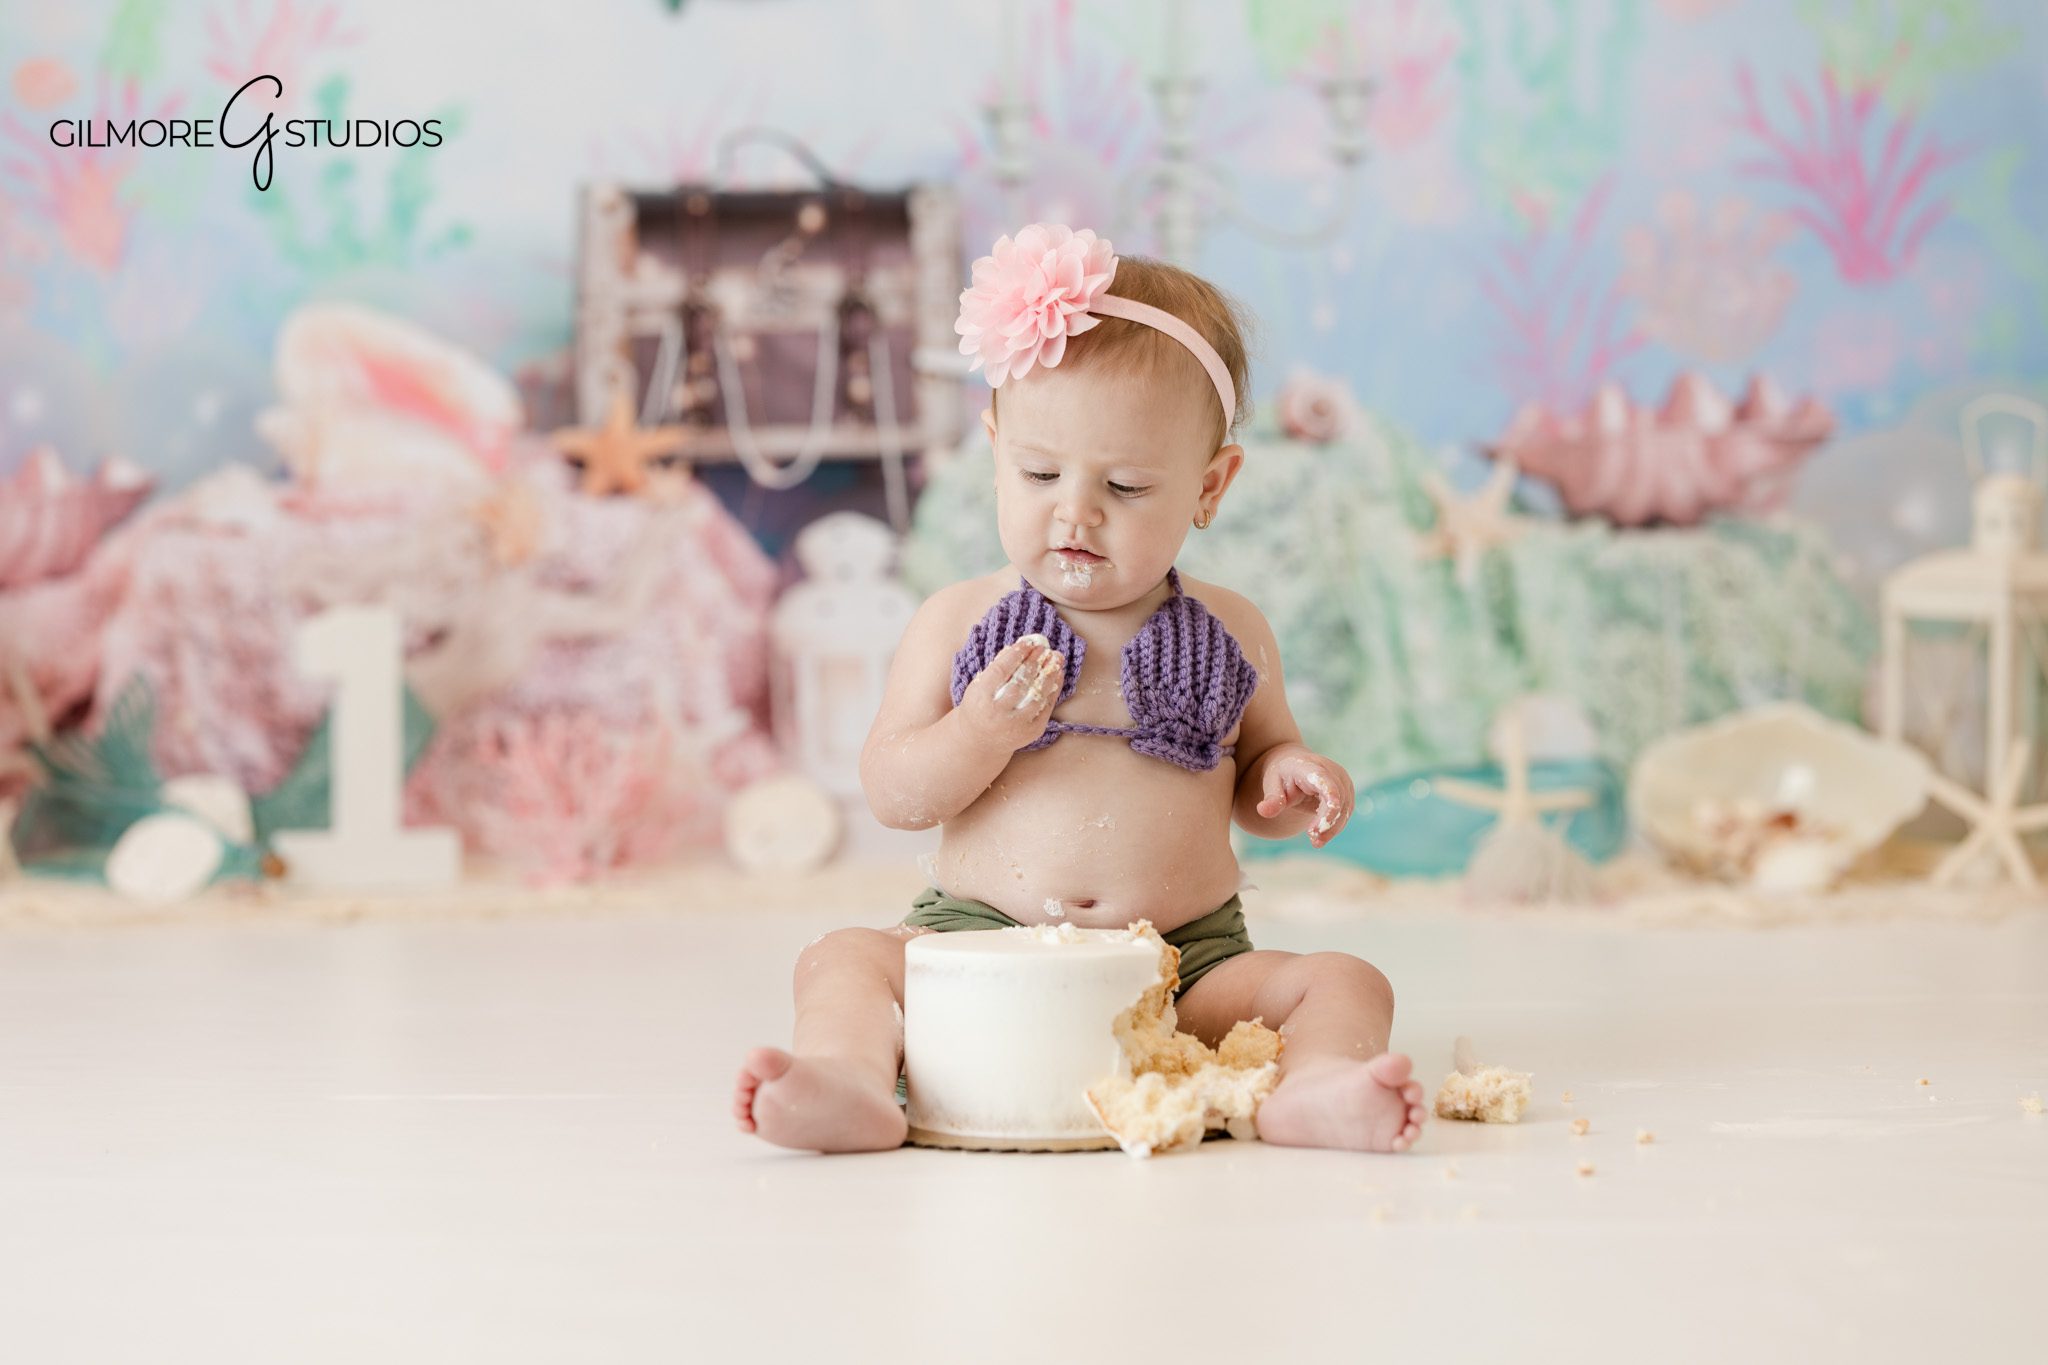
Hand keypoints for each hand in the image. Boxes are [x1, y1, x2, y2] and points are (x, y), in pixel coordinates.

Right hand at [957, 634, 1064, 751]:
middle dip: (1035, 662)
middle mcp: (998, 712)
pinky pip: (1046, 707)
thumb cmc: (979, 706)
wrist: (980, 742)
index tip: (1027, 642)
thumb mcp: (979, 687)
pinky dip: (1054, 689)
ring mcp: (1016, 724)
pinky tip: (1058, 675)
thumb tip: (1020, 646)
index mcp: (981, 698)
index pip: (1001, 670)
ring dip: (1049, 674)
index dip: (1016, 654)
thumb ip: (997, 668)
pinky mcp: (1032, 731)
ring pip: (1037, 695)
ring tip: (1055, 658)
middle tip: (1044, 648)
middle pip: (1021, 682)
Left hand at [1255, 749, 1352, 848]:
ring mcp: (1341, 781)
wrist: (1295, 767)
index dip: (1330, 792)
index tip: (1333, 808)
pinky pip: (1345, 813)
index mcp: (1309, 766)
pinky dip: (1334, 827)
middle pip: (1337, 796)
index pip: (1323, 778)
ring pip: (1344, 807)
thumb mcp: (1272, 784)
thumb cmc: (1282, 775)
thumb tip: (1263, 811)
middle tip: (1314, 839)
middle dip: (1328, 820)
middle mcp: (1331, 771)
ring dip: (1332, 827)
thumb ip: (1272, 799)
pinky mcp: (1346, 793)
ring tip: (1316, 842)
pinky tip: (1320, 837)